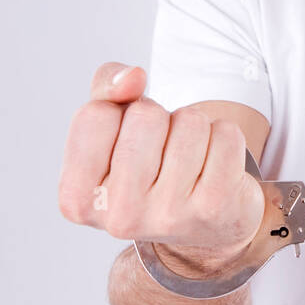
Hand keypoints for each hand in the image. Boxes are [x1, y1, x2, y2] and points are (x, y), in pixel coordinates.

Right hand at [57, 62, 265, 265]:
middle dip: (160, 119)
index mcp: (77, 198)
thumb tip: (133, 78)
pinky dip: (225, 138)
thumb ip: (107, 88)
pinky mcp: (215, 207)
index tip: (128, 141)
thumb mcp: (113, 127)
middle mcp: (119, 216)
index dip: (120, 113)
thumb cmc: (150, 168)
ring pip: (190, 121)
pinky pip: (226, 135)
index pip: (95, 115)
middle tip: (163, 152)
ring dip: (195, 128)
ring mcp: (168, 215)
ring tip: (190, 161)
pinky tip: (216, 168)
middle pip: (145, 116)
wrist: (206, 226)